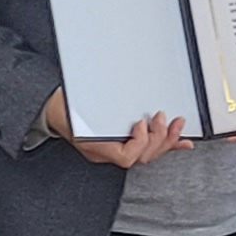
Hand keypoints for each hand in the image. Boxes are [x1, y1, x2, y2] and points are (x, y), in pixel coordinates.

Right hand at [45, 89, 192, 166]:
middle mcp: (107, 152)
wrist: (53, 109)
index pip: (126, 156)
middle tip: (163, 118)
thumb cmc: (63, 106)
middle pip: (142, 157)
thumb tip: (108, 79)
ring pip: (147, 156)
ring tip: (176, 124)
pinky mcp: (123, 142)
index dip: (140, 141)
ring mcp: (115, 149)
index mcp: (96, 146)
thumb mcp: (74, 102)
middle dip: (159, 138)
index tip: (140, 122)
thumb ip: (94, 96)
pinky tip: (182, 143)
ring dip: (167, 140)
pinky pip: (148, 149)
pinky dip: (168, 145)